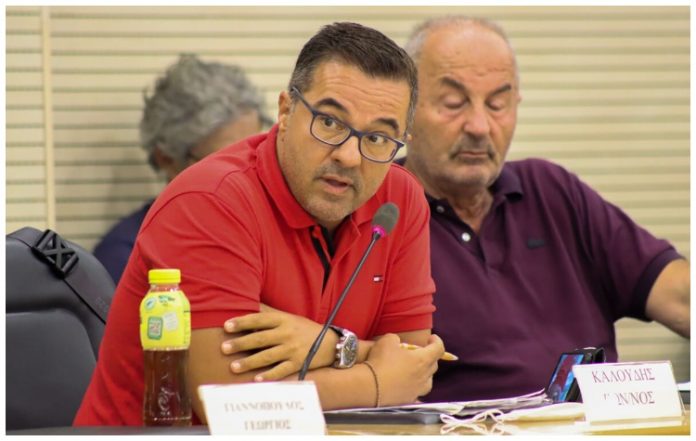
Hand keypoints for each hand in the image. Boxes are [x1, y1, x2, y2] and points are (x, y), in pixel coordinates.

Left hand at [220, 309, 336, 380]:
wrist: (331, 344)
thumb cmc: (303, 329)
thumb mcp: (288, 317)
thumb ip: (269, 314)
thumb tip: (247, 306)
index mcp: (283, 319)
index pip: (260, 319)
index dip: (242, 322)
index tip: (226, 326)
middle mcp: (287, 334)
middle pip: (260, 338)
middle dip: (240, 343)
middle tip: (223, 348)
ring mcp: (293, 349)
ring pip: (267, 356)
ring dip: (249, 362)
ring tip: (233, 367)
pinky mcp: (298, 364)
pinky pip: (280, 371)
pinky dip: (268, 375)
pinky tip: (255, 379)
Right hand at [365, 333, 443, 405]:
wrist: (370, 387)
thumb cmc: (381, 361)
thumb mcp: (388, 340)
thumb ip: (396, 339)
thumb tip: (397, 343)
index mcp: (422, 360)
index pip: (438, 349)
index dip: (437, 341)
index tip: (431, 338)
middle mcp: (423, 376)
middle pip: (434, 365)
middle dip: (430, 357)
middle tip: (420, 352)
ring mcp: (417, 390)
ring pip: (428, 382)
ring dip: (425, 374)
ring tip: (416, 371)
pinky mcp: (408, 400)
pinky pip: (417, 394)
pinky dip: (415, 389)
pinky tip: (408, 388)